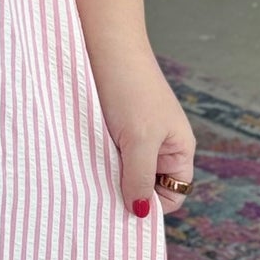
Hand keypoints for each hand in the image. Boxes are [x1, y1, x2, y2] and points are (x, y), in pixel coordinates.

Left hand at [68, 0, 193, 221]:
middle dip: (126, 193)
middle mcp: (160, 146)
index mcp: (178, 150)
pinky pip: (107, 154)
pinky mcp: (112, 125)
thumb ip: (140, 178)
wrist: (105, 45)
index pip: (171, 195)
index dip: (151, 205)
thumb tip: (140, 214)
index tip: (123, 209)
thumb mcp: (138, 140)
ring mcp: (135, 135)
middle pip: (146, 186)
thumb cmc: (131, 90)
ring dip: (107, 176)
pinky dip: (96, 160)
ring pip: (122, 171)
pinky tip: (81, 161)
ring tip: (88, 178)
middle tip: (100, 199)